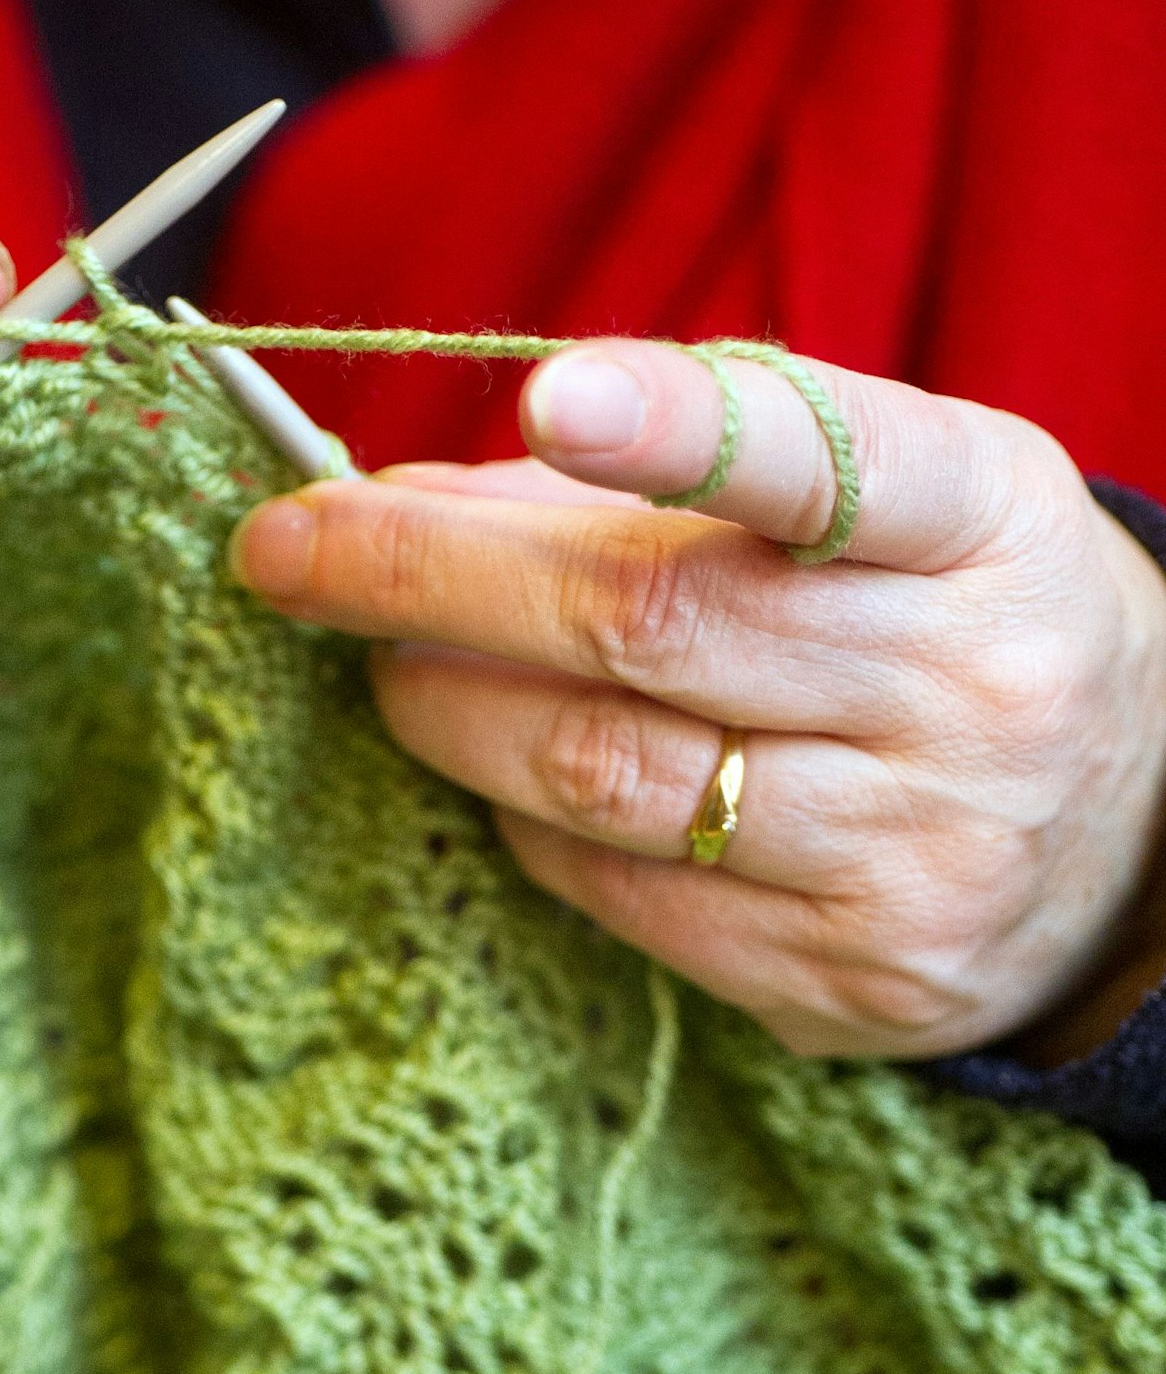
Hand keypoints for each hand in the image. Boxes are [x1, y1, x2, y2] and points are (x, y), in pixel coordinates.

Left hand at [230, 342, 1165, 1058]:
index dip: (687, 430)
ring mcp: (915, 849)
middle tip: (289, 551)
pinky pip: (613, 891)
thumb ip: (646, 474)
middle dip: (422, 580)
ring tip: (388, 662)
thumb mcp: (851, 498)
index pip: (833, 462)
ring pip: (597, 774)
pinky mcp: (852, 976)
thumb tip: (396, 501)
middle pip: (640, 627)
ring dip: (444, 706)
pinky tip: (511, 772)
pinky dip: (521, 817)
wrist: (1115, 821)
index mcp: (978, 521)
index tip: (554, 397)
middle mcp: (967, 686)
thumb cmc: (925, 611)